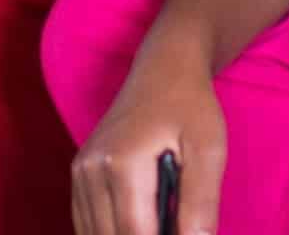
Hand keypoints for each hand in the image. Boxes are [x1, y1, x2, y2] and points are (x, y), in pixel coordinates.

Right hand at [70, 57, 226, 234]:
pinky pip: (86, 221)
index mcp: (122, 164)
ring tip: (160, 225)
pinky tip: (139, 225)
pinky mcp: (79, 173)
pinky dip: (109, 231)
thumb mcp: (209, 149)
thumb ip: (200, 201)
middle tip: (176, 231)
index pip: (135, 234)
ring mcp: (80, 172)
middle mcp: (90, 170)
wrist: (164, 69)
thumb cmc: (190, 107)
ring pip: (94, 233)